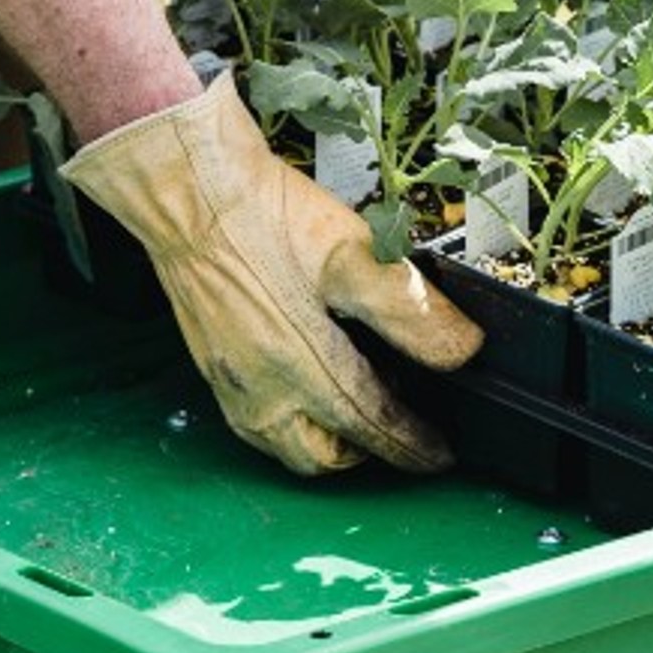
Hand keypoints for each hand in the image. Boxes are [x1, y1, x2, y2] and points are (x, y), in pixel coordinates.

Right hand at [61, 74, 483, 474]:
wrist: (191, 195)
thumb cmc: (266, 218)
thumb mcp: (356, 256)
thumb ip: (411, 310)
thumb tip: (461, 350)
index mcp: (305, 368)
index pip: (372, 427)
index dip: (412, 445)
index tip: (436, 454)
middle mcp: (264, 390)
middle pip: (323, 457)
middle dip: (365, 453)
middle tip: (396, 427)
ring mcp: (233, 383)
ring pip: (284, 446)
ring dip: (324, 442)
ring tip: (351, 412)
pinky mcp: (213, 367)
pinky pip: (254, 423)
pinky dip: (288, 424)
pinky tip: (300, 389)